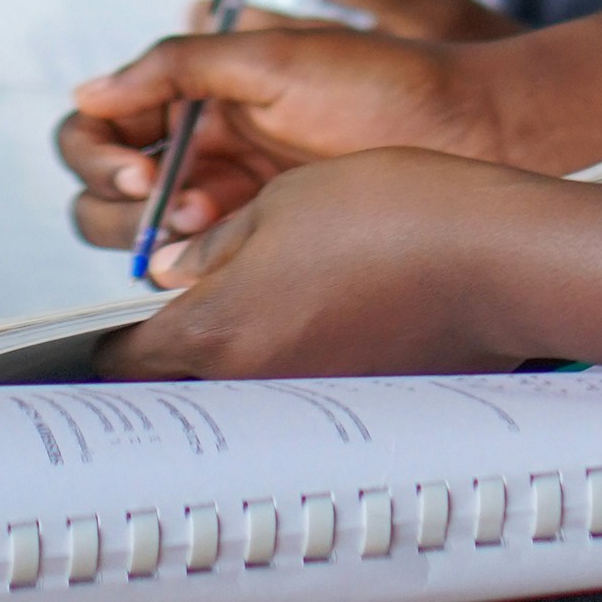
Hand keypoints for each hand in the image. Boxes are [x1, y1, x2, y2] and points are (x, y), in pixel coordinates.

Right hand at [57, 24, 505, 252]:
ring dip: (149, 232)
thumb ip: (182, 65)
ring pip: (136, 232)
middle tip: (171, 200)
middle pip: (102, 185)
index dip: (97, 149)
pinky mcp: (254, 243)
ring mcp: (226, 196)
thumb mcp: (280, 58)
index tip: (140, 168)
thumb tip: (90, 89)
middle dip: (118, 199)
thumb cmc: (384, 84)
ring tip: (209, 220)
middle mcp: (202, 145)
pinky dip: (186, 264)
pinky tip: (226, 248)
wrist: (468, 133)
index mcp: (199, 91)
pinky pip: (189, 266)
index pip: (99, 124)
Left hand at [95, 151, 529, 378]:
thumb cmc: (392, 213)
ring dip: (238, 348)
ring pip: (240, 383)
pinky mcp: (353, 401)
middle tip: (185, 302)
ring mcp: (305, 400)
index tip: (110, 320)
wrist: (491, 257)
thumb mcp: (283, 200)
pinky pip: (298, 385)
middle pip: (180, 382)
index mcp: (218, 329)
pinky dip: (294, 355)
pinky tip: (323, 308)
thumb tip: (180, 266)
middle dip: (173, 346)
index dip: (109, 336)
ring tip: (264, 294)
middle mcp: (252, 383)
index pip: (125, 358)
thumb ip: (216, 242)